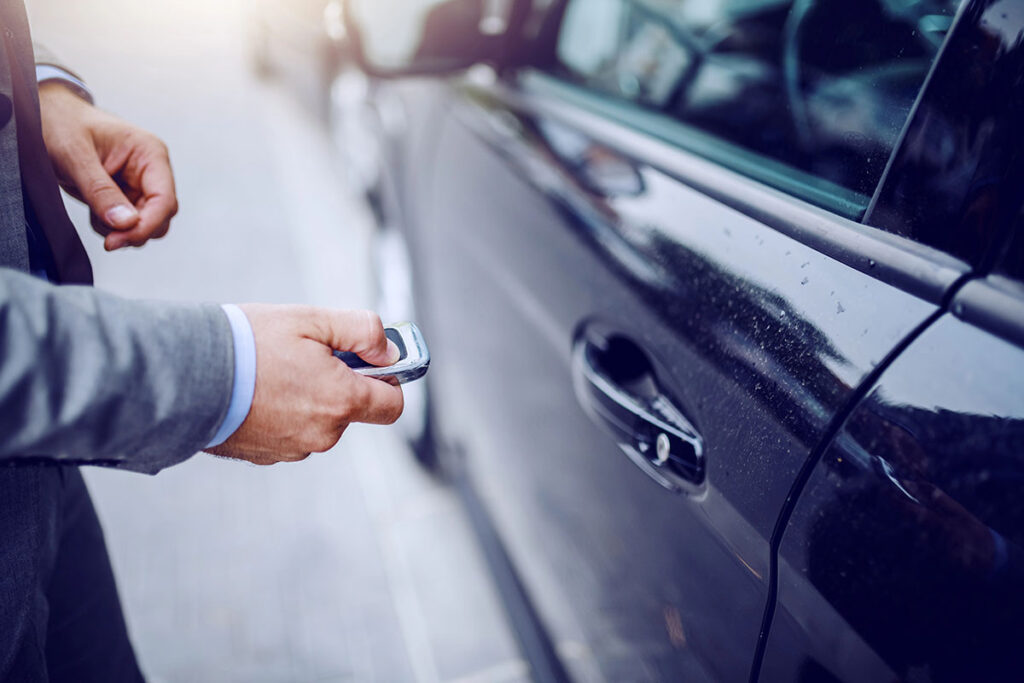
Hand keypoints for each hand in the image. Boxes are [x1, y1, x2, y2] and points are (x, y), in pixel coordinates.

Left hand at [38, 82, 177, 250]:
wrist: (44, 117)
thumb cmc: (61, 123)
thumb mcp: (76, 156)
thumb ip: (101, 191)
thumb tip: (126, 223)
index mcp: (149, 153)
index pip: (164, 199)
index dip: (146, 225)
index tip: (118, 239)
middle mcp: (150, 170)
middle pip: (161, 216)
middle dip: (135, 231)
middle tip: (108, 238)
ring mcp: (139, 184)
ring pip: (146, 224)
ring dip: (122, 231)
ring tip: (95, 214)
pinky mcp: (125, 195)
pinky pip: (128, 223)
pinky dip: (111, 227)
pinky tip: (94, 211)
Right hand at [208, 307, 403, 465]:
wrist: (184, 375)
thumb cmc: (248, 343)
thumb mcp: (312, 320)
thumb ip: (363, 332)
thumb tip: (389, 352)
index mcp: (341, 401)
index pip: (393, 405)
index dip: (389, 380)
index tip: (371, 361)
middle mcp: (323, 434)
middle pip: (351, 410)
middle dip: (339, 382)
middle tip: (307, 353)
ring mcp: (292, 449)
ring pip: (318, 421)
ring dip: (307, 397)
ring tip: (273, 369)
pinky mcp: (265, 456)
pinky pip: (289, 432)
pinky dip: (281, 413)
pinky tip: (257, 389)